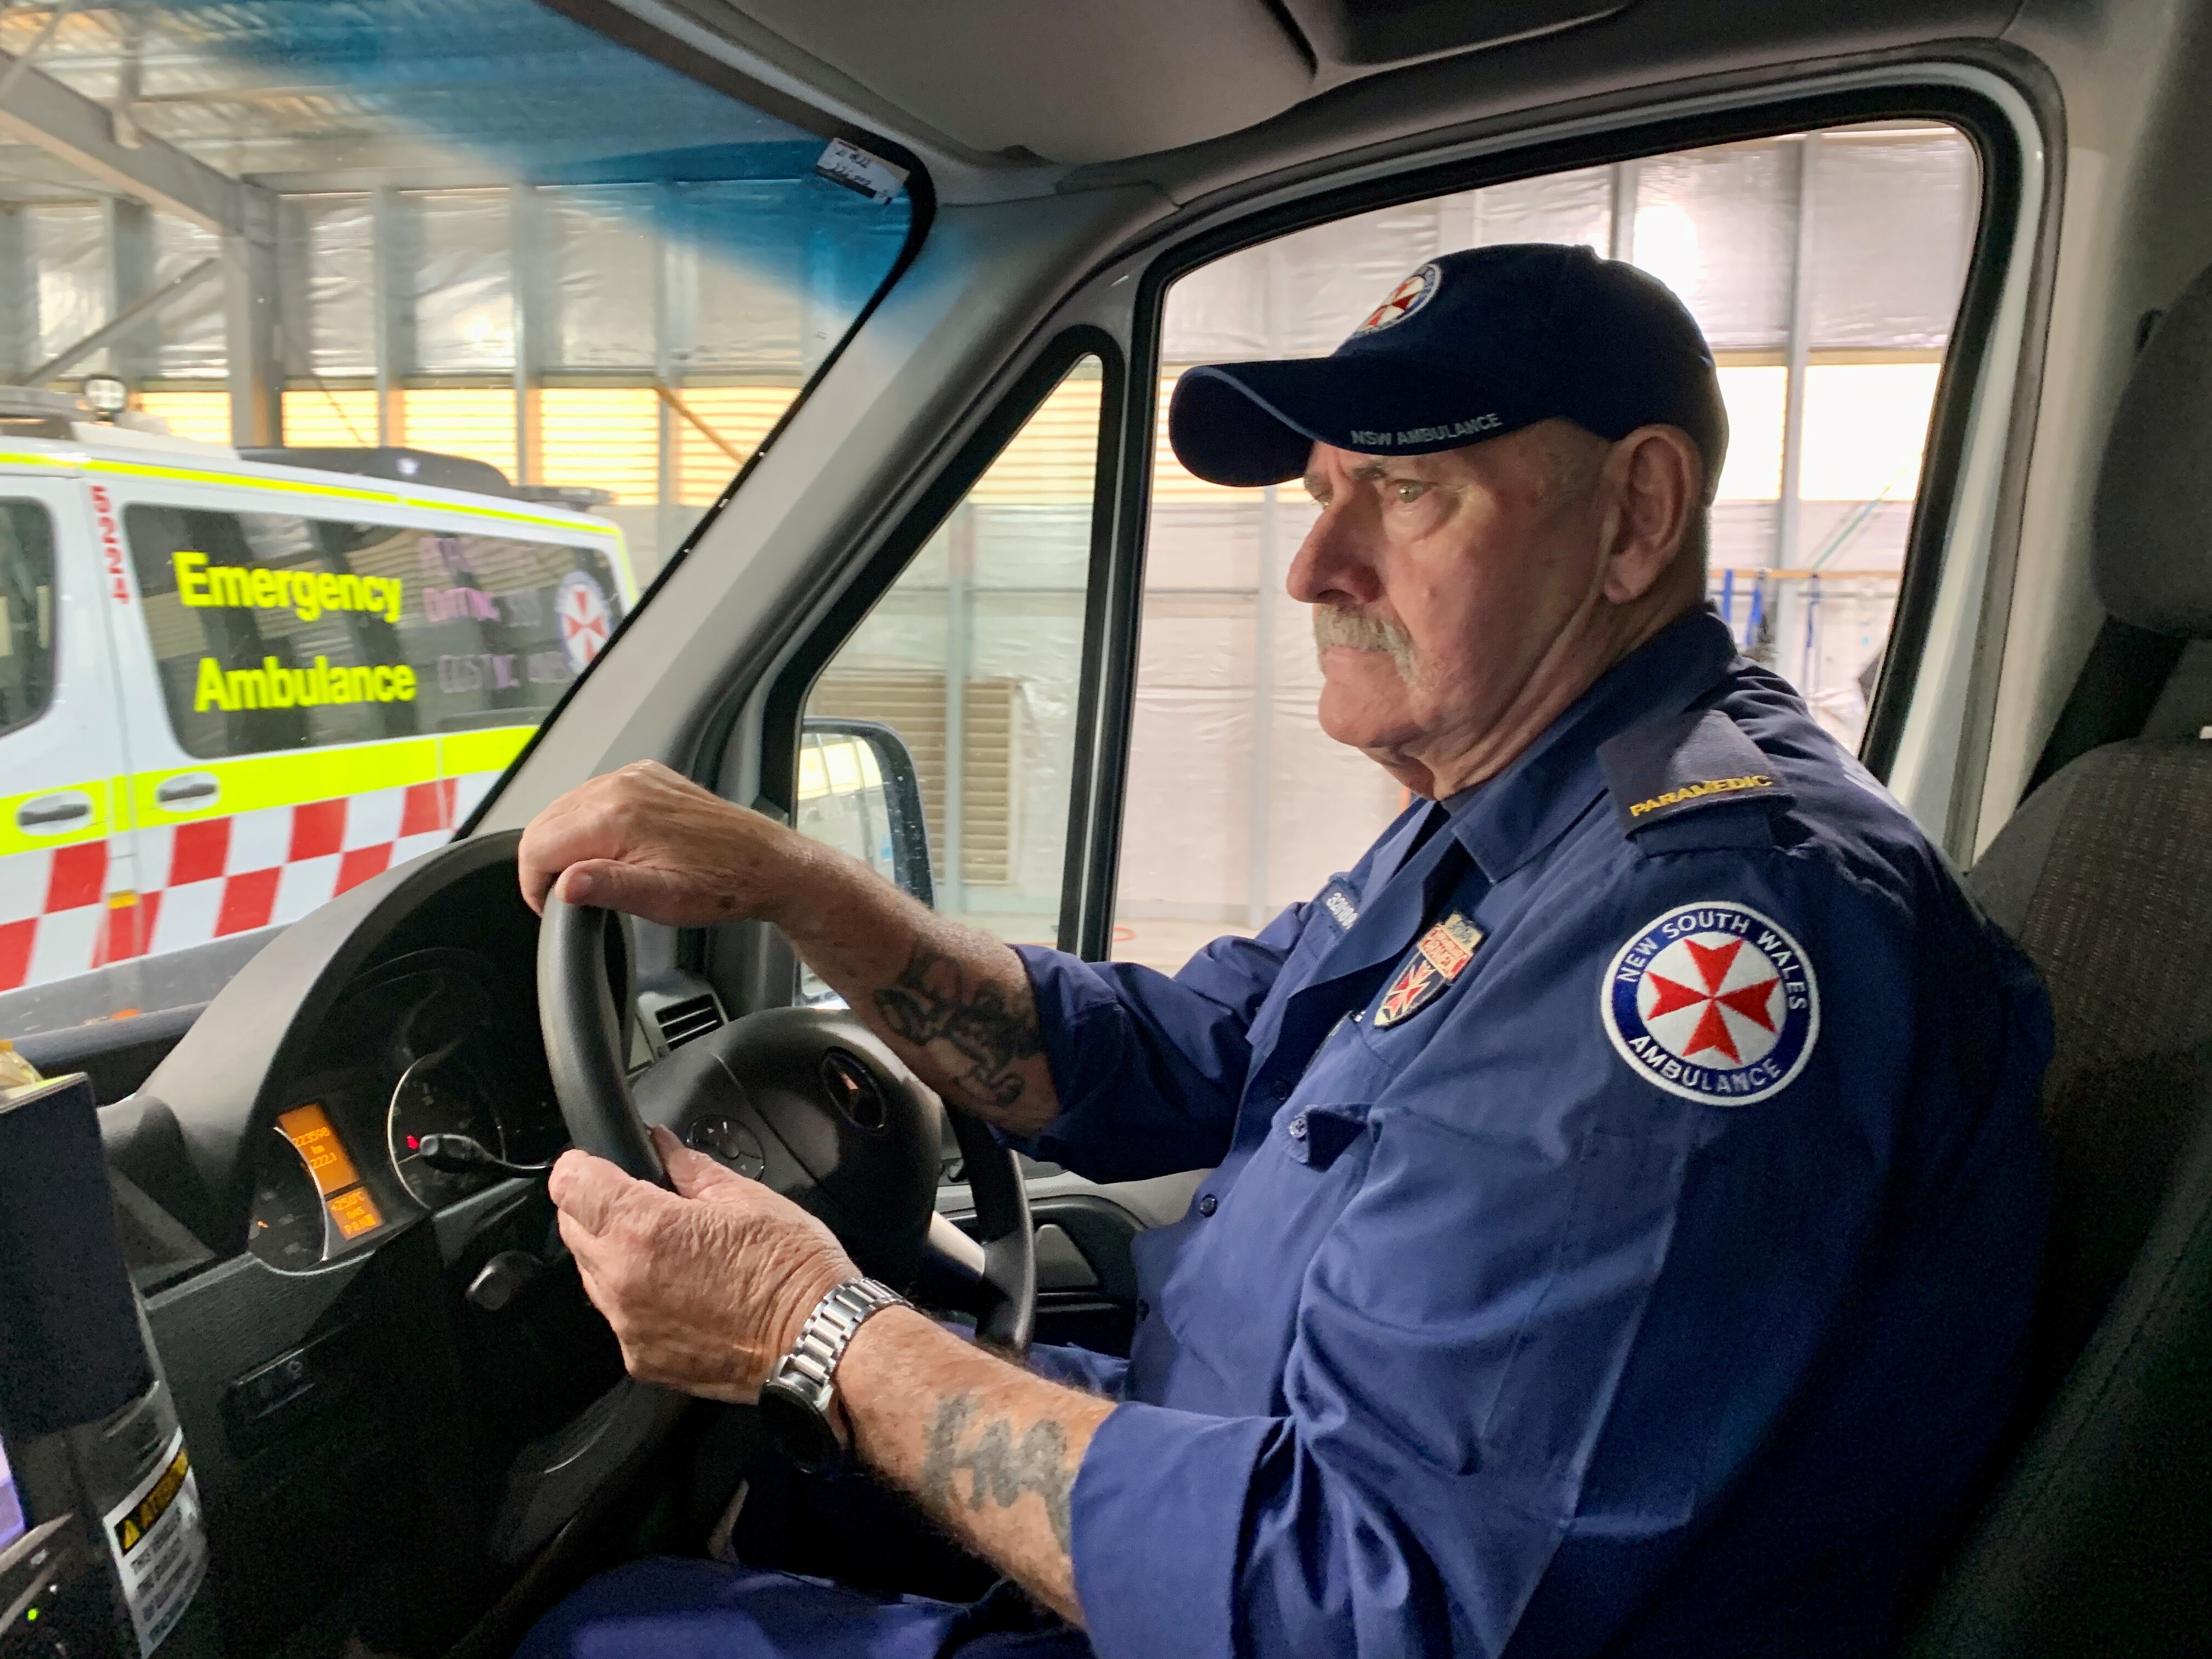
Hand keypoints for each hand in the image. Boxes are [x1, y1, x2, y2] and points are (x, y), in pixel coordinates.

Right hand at [518, 759, 810, 927]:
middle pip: (545, 823)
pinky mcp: (647, 778)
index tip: (551, 907)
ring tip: (593, 876)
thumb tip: (564, 884)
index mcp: (617, 814)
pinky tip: (611, 849)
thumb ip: (607, 888)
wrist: (767, 863)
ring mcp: (635, 778)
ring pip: (566, 808)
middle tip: (571, 897)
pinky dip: (589, 824)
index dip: (535, 884)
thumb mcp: (662, 899)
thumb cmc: (723, 883)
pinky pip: (594, 797)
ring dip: (566, 843)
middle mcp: (622, 786)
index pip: (537, 845)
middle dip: (547, 863)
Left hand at [549, 1125, 854, 1401]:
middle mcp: (623, 1280)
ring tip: (668, 1249)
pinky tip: (678, 1289)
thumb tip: (662, 1145)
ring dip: (613, 1253)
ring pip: (591, 1274)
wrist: (817, 1339)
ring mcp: (629, 1325)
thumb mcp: (746, 1197)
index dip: (582, 1165)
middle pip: (572, 1228)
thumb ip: (690, 1168)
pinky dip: (635, 1298)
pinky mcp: (640, 1358)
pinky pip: (617, 1316)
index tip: (598, 1163)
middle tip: (643, 1201)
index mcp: (645, 1229)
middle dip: (596, 1207)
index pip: (570, 1184)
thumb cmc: (792, 1269)